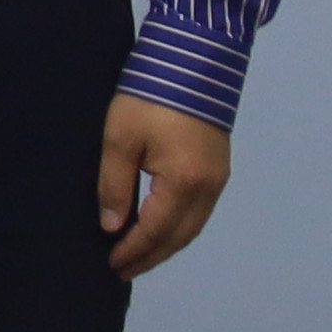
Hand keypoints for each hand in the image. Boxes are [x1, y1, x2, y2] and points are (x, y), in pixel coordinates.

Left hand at [96, 96, 231, 276]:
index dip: (133, 251)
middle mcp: (208, 189)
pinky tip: (161, 228)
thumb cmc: (149, 97)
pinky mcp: (219, 168)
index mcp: (184, 184)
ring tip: (139, 255)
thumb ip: (115, 185)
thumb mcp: (120, 138)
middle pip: (179, 236)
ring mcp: (218, 180)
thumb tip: (111, 226)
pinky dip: (178, 227)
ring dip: (166, 244)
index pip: (155, 231)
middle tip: (123, 269)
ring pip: (192, 227)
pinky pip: (199, 212)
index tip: (112, 265)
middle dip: (151, 255)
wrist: (193, 62)